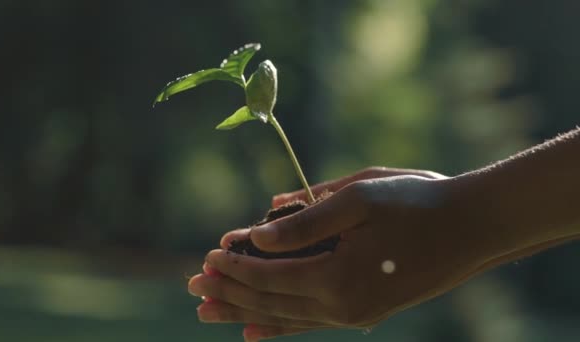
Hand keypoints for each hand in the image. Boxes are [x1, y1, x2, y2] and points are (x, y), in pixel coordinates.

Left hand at [188, 168, 497, 340]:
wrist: (472, 227)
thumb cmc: (417, 203)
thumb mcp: (359, 198)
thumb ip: (305, 221)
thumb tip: (257, 232)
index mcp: (338, 277)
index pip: (269, 277)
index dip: (236, 267)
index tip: (207, 256)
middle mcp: (342, 307)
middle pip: (270, 303)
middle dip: (229, 293)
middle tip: (192, 287)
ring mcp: (354, 315)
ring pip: (285, 318)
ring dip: (244, 313)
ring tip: (209, 313)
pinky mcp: (363, 312)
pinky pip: (309, 325)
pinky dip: (278, 328)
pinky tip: (255, 334)